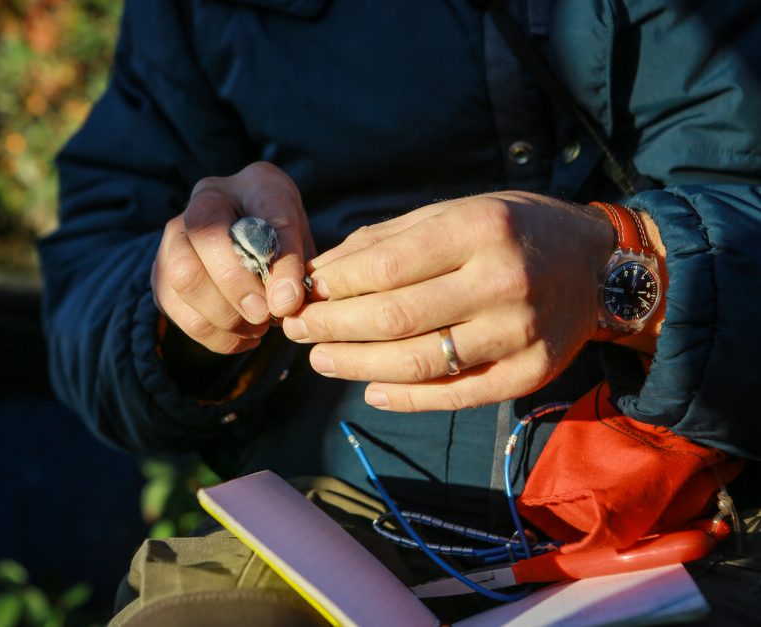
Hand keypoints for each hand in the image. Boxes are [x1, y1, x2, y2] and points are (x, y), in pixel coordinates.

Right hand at [152, 162, 314, 353]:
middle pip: (201, 247)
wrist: (249, 235)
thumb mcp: (297, 238)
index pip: (250, 217)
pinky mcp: (163, 277)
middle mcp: (196, 207)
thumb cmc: (276, 232)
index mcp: (240, 188)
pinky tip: (244, 337)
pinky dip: (215, 335)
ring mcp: (173, 242)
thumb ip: (294, 263)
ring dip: (225, 318)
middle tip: (266, 317)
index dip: (268, 263)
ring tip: (258, 328)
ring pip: (184, 282)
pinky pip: (180, 313)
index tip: (286, 301)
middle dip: (235, 292)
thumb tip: (284, 303)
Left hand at [281, 192, 615, 410]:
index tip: (302, 291)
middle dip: (332, 327)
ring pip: (419, 362)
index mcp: (480, 229)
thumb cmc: (514, 231)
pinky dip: (407, 399)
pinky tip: (371, 391)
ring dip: (357, 365)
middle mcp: (502, 281)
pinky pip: (457, 395)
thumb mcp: (456, 212)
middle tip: (295, 330)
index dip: (333, 285)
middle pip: (395, 317)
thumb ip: (388, 240)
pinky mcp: (530, 373)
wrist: (600, 267)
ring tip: (319, 360)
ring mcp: (520, 333)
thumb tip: (321, 272)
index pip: (386, 265)